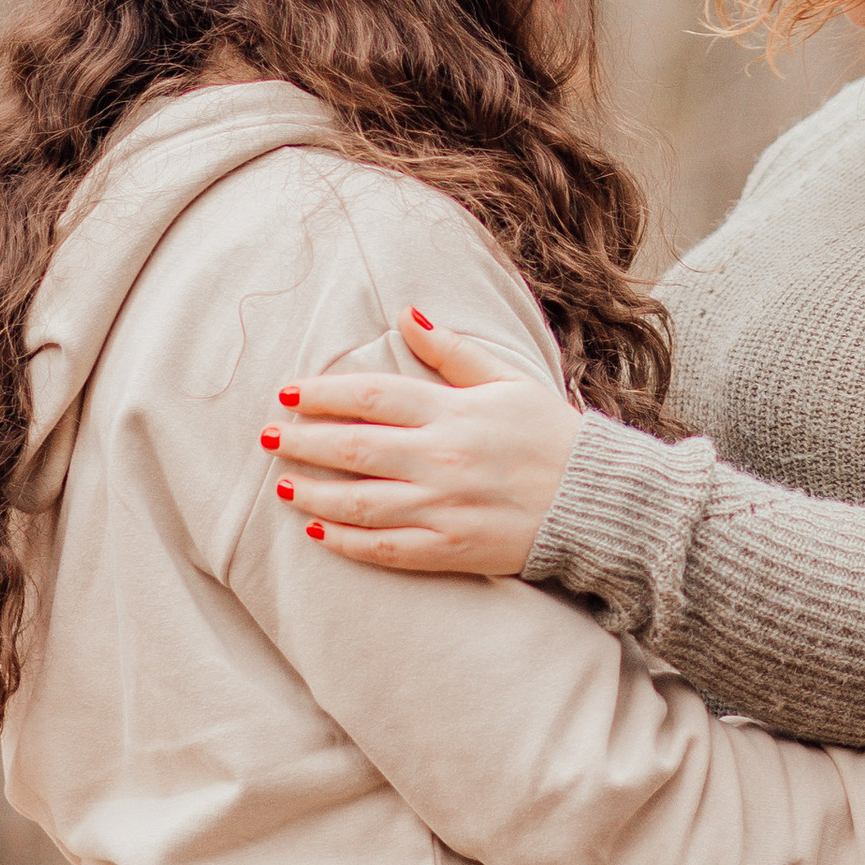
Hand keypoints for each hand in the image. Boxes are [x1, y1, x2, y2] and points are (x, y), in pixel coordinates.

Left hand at [263, 308, 580, 573]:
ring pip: (360, 501)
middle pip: (354, 447)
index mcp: (454, 412)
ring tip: (281, 482)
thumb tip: (404, 315)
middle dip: (303, 441)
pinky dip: (347, 541)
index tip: (288, 393)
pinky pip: (385, 548)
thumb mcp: (507, 380)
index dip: (323, 394)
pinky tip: (317, 531)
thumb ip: (451, 351)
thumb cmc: (551, 435)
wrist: (597, 503)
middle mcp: (442, 458)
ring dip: (314, 491)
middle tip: (267, 436)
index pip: (371, 396)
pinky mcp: (451, 549)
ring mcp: (444, 508)